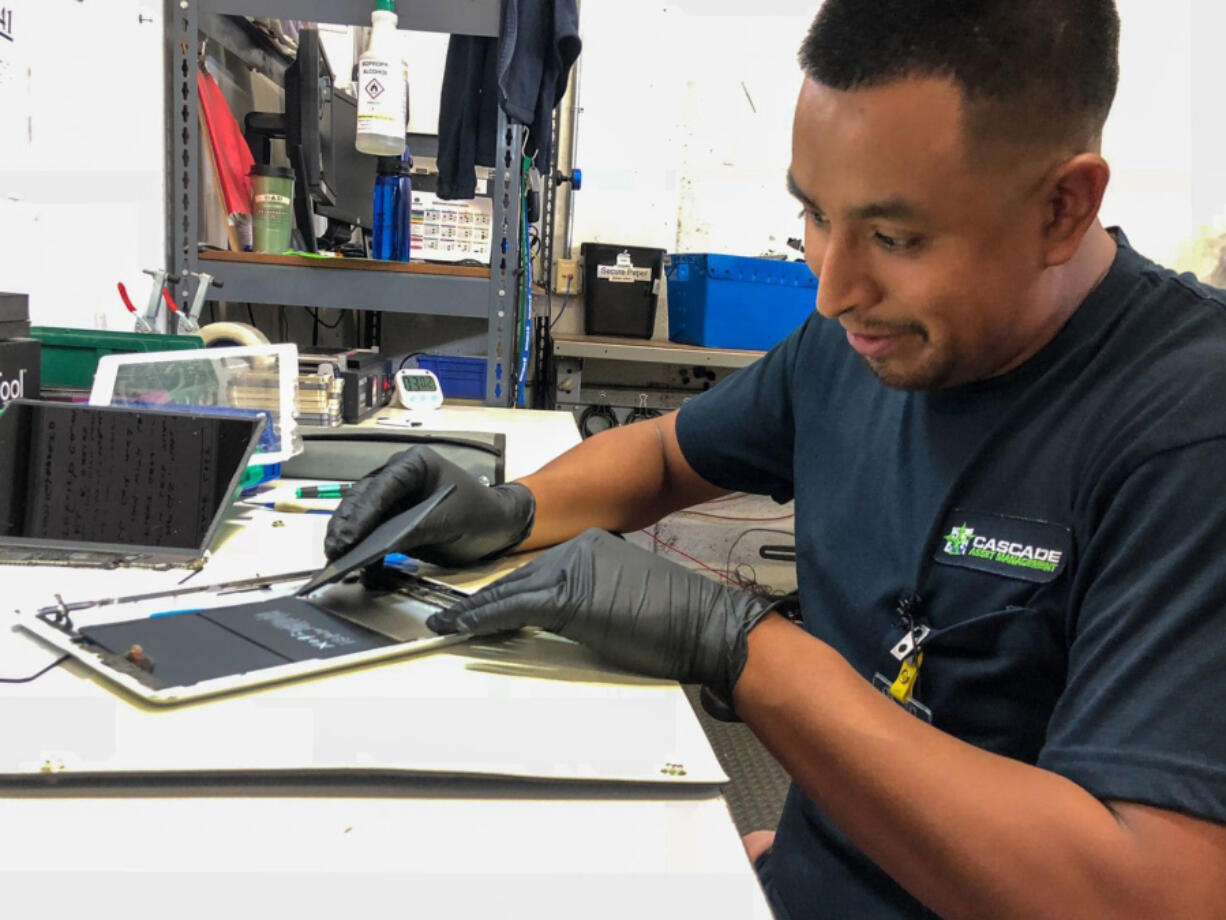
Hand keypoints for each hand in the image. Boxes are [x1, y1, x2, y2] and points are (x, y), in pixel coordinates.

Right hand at [324, 446, 534, 566]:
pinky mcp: (394, 521)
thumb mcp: (450, 521)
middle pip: (363, 500)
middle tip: (334, 551)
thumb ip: (415, 530)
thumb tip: (379, 546)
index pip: (381, 487)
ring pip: (361, 517)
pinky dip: (362, 550)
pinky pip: (371, 533)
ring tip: (336, 560)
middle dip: (347, 526)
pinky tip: (356, 566)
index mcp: (414, 464)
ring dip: (348, 538)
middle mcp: (398, 478)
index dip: (361, 513)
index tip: (348, 537)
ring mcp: (394, 499)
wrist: (499, 528)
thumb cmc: (481, 514)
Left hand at [426, 529, 774, 701]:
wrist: (705, 624)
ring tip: (444, 627)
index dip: (503, 590)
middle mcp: (577, 549)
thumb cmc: (676, 621)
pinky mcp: (568, 598)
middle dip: (480, 601)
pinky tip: (459, 630)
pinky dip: (481, 621)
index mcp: (591, 545)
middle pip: (516, 578)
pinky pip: (512, 609)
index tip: (478, 606)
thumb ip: (591, 597)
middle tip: (447, 617)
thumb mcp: (625, 598)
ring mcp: (572, 570)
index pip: (535, 570)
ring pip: (508, 592)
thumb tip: (563, 615)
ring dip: (472, 614)